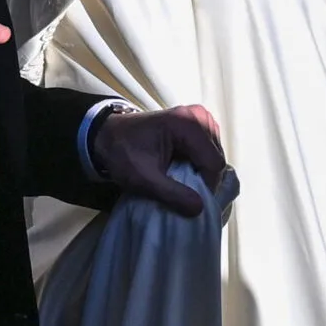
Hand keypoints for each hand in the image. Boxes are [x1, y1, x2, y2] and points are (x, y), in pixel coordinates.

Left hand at [90, 103, 227, 214]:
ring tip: (181, 180)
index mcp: (187, 124)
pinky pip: (209, 149)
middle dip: (204, 179)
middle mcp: (199, 116)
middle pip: (217, 158)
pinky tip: (183, 169)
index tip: (189, 201)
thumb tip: (199, 209)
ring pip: (215, 155)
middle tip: (182, 191)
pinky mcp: (198, 123)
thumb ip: (172, 194)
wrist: (109, 135)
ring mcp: (200, 117)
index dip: (206, 186)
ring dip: (202, 171)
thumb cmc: (123, 153)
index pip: (214, 163)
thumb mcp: (143, 178)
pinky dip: (199, 163)